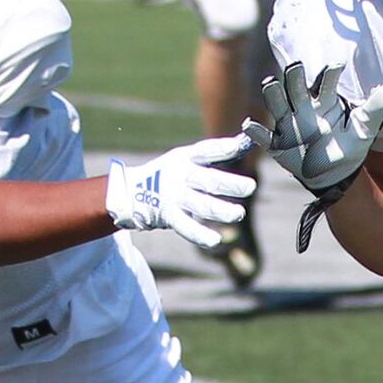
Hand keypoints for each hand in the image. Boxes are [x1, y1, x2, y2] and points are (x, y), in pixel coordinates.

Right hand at [104, 135, 256, 248]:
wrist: (132, 192)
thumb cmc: (170, 173)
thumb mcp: (186, 158)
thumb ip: (214, 154)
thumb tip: (244, 143)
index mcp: (185, 157)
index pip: (207, 150)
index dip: (225, 147)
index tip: (242, 145)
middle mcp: (180, 175)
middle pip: (208, 180)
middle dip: (230, 184)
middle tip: (250, 187)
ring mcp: (174, 197)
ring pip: (201, 205)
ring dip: (221, 211)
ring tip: (238, 214)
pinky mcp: (169, 216)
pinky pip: (186, 227)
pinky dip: (200, 235)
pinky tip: (215, 240)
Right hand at [242, 63, 382, 250]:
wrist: (335, 175)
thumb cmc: (348, 148)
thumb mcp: (363, 130)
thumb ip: (374, 110)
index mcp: (324, 102)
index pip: (325, 83)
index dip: (330, 74)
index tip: (337, 66)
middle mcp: (303, 109)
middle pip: (296, 88)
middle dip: (295, 77)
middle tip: (296, 67)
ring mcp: (289, 125)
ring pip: (278, 105)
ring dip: (273, 95)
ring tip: (270, 84)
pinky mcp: (278, 144)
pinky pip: (264, 137)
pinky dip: (256, 132)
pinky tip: (250, 125)